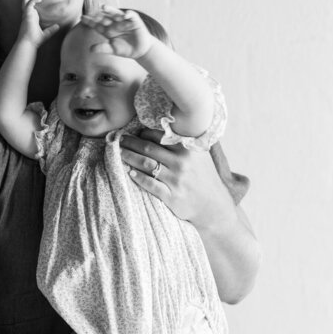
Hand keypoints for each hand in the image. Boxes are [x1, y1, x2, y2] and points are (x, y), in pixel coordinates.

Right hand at [14, 0, 59, 48]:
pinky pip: (29, 5)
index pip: (31, 6)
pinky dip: (33, 0)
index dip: (33, 0)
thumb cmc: (35, 40)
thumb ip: (51, 30)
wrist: (28, 43)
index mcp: (32, 18)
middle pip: (26, 1)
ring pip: (25, 1)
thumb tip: (57, 26)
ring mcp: (26, 15)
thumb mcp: (46, 34)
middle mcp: (28, 15)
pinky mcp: (27, 16)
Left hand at [80, 8, 159, 59]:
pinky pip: (131, 16)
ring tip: (104, 7)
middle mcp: (114, 23)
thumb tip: (90, 49)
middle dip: (98, 14)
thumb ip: (103, 48)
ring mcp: (124, 21)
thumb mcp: (113, 49)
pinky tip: (125, 15)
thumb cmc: (125, 49)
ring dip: (110, 10)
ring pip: (116, 14)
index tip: (81, 18)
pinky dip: (128, 15)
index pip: (97, 24)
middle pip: (105, 17)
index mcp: (107, 30)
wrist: (140, 50)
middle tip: (92, 11)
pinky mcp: (134, 21)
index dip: (90, 21)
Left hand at [116, 129, 235, 228]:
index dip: (143, 134)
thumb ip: (184, 143)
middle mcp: (181, 163)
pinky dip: (139, 177)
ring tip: (120, 153)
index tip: (133, 132)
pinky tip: (130, 172)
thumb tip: (163, 128)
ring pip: (147, 165)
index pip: (159, 137)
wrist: (213, 205)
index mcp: (187, 149)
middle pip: (149, 149)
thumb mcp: (199, 155)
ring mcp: (176, 180)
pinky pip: (151, 185)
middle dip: (131, 143)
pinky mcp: (172, 196)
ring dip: (130, 157)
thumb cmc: (204, 177)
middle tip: (119, 140)